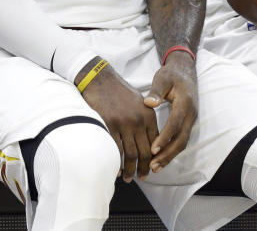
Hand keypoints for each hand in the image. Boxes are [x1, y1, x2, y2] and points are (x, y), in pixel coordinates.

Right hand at [80, 65, 158, 181]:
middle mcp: (138, 120)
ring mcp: (123, 123)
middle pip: (144, 151)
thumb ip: (146, 121)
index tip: (152, 167)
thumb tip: (150, 142)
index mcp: (148, 115)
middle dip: (144, 168)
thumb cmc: (120, 92)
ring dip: (130, 169)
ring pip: (130, 154)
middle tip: (142, 177)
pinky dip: (116, 162)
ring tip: (129, 177)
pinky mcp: (109, 125)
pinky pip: (115, 149)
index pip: (155, 142)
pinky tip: (116, 169)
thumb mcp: (140, 103)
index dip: (154, 158)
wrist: (101, 79)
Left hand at [144, 52, 198, 172]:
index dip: (165, 137)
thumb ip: (156, 91)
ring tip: (154, 166)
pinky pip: (181, 139)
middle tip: (152, 165)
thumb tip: (148, 103)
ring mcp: (191, 119)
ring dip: (169, 155)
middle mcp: (191, 113)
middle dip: (167, 154)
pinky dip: (172, 150)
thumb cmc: (172, 74)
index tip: (152, 149)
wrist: (186, 70)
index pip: (175, 123)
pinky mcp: (188, 122)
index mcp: (185, 102)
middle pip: (181, 138)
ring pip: (182, 142)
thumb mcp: (162, 78)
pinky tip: (160, 157)